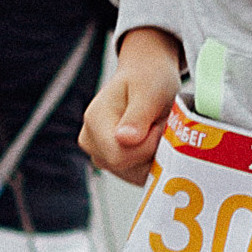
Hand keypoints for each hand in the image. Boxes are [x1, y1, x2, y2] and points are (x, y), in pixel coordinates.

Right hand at [80, 28, 182, 185]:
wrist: (147, 76)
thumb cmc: (148, 78)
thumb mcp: (149, 90)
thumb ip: (138, 116)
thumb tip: (124, 139)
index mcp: (94, 122)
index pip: (120, 156)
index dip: (148, 146)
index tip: (159, 124)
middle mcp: (91, 142)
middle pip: (128, 169)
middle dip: (153, 151)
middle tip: (160, 124)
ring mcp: (101, 155)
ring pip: (135, 175)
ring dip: (156, 156)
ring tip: (157, 129)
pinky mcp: (114, 164)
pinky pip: (139, 175)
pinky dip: (154, 162)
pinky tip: (156, 141)